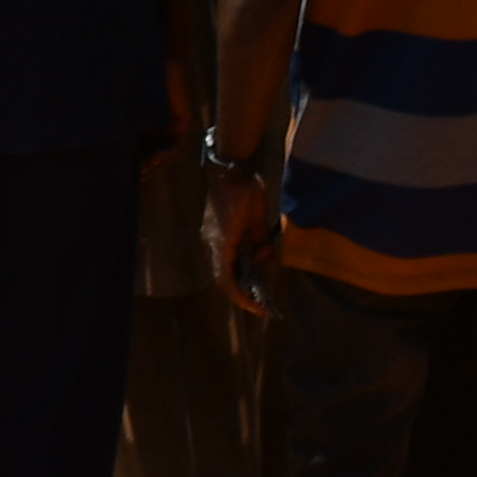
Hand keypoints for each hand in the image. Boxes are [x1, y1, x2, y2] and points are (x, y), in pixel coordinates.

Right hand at [205, 167, 278, 309]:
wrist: (228, 167)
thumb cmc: (245, 190)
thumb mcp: (259, 216)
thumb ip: (261, 241)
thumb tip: (265, 259)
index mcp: (222, 243)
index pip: (228, 281)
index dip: (242, 298)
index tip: (259, 309)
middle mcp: (212, 243)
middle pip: (223, 278)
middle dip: (242, 292)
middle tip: (262, 304)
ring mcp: (211, 237)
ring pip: (223, 268)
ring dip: (239, 279)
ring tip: (259, 286)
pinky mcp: (214, 231)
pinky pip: (224, 256)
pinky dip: (237, 266)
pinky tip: (252, 266)